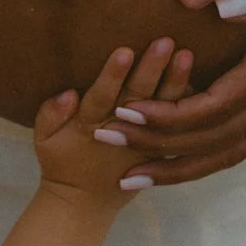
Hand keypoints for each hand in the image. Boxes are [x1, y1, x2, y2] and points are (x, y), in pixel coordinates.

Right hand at [34, 40, 195, 201]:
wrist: (83, 204)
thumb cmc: (63, 160)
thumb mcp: (44, 140)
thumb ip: (50, 115)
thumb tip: (68, 94)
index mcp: (90, 127)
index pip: (101, 97)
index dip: (112, 76)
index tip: (125, 50)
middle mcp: (120, 133)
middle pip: (137, 99)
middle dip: (152, 70)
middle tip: (165, 41)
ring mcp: (143, 143)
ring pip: (162, 112)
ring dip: (174, 83)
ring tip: (186, 55)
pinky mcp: (158, 150)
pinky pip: (176, 129)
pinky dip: (188, 107)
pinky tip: (201, 81)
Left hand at [106, 0, 245, 184]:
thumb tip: (215, 4)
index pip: (213, 109)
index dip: (164, 118)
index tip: (122, 114)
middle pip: (211, 142)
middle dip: (155, 147)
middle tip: (102, 142)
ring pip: (227, 152)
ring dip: (177, 165)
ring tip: (132, 175)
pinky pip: (242, 142)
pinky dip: (206, 156)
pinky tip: (183, 156)